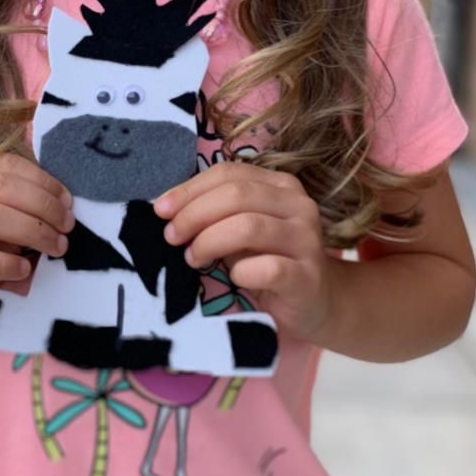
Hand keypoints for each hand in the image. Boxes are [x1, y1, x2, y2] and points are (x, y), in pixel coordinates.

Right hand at [0, 156, 73, 331]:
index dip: (42, 180)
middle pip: (1, 187)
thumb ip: (19, 210)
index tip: (68, 201)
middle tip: (67, 226)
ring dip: (32, 231)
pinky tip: (23, 269)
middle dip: (43, 204)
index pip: (5, 166)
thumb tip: (63, 207)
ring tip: (56, 247)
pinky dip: (6, 263)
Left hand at [153, 162, 333, 342]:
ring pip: (249, 226)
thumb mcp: (239, 230)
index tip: (160, 210)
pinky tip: (233, 278)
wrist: (315, 303)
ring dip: (210, 241)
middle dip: (194, 214)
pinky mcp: (307, 276)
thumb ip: (213, 213)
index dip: (190, 189)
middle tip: (172, 237)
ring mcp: (307, 240)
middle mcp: (299, 205)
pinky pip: (268, 268)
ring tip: (193, 258)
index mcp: (280, 185)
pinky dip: (241, 272)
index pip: (229, 172)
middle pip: (237, 194)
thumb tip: (166, 208)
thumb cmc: (268, 261)